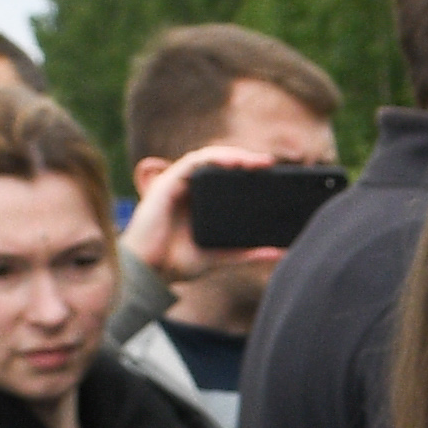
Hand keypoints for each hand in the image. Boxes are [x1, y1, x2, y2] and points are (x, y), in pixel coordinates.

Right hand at [122, 143, 281, 284]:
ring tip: (256, 161)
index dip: (246, 170)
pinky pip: (193, 162)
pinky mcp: (167, 183)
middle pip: (218, 163)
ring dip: (233, 155)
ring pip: (208, 158)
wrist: (148, 272)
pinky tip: (234, 162)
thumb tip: (278, 254)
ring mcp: (176, 183)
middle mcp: (187, 188)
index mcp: (198, 201)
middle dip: (244, 159)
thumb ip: (246, 253)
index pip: (224, 176)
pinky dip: (214, 158)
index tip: (271, 173)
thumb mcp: (219, 257)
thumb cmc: (175, 264)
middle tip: (268, 164)